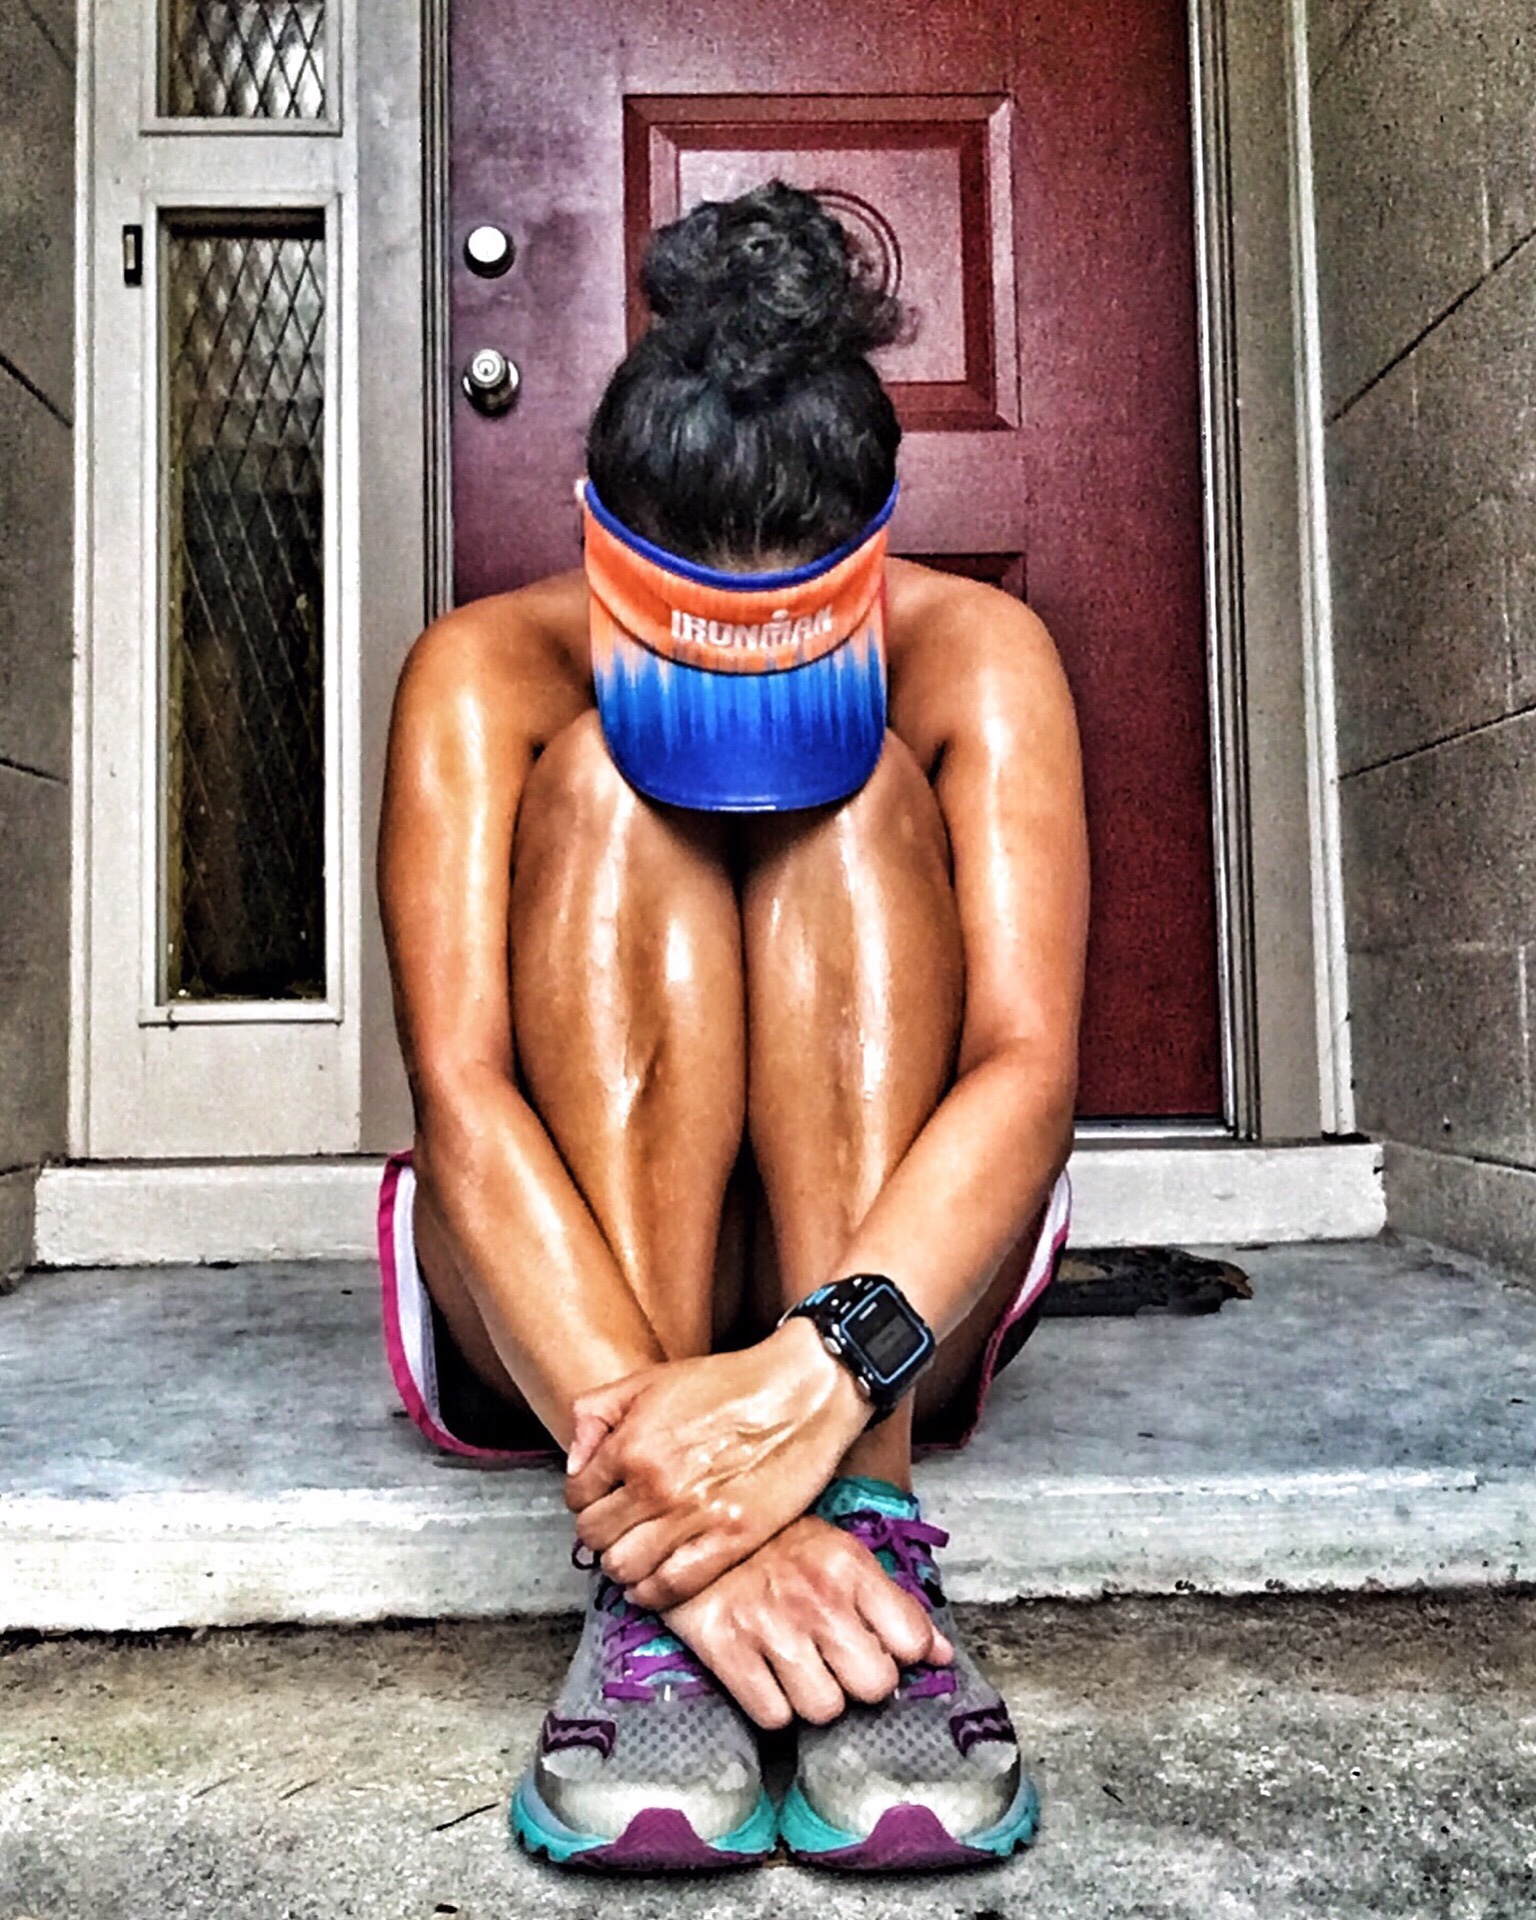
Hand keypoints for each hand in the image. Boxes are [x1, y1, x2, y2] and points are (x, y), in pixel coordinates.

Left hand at [564, 1317, 868, 1609]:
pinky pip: (671, 1589)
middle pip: (595, 1538)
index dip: (586, 1499)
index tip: (603, 1499)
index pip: (577, 1497)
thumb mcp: (651, 1379)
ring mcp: (693, 1518)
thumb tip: (575, 1464)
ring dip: (621, 1566)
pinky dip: (652, 1593)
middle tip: (618, 1527)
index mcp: (632, 1445)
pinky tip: (654, 1580)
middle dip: (599, 1534)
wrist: (802, 1394)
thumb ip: (597, 1413)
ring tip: (635, 1553)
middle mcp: (656, 1486)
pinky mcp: (731, 1542)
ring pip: (624, 1570)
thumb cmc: (729, 1383)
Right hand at [662, 1515, 952, 1727]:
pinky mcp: (724, 1649)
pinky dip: (770, 1705)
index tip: (878, 1646)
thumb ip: (893, 1603)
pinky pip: (773, 1717)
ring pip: (825, 1710)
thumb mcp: (840, 1553)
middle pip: (874, 1686)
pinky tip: (763, 1674)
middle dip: (859, 1682)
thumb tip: (943, 1655)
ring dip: (813, 1698)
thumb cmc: (773, 1540)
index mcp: (849, 1567)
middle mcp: (817, 1599)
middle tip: (835, 1661)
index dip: (899, 1653)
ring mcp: (769, 1627)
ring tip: (796, 1667)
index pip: (911, 1641)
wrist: (690, 1518)